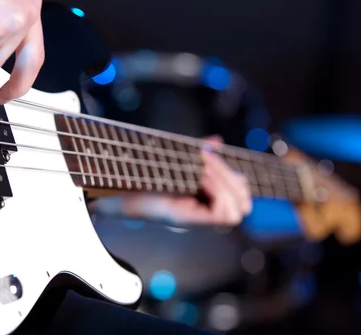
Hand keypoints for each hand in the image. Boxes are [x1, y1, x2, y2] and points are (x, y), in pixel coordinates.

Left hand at [97, 136, 252, 225]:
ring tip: (204, 169)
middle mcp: (202, 212)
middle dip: (232, 178)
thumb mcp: (177, 160)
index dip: (236, 180)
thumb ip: (198, 154)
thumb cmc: (142, 175)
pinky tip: (201, 178)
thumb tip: (217, 141)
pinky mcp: (187, 219)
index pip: (240, 198)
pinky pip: (223, 213)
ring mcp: (196, 218)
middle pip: (243, 204)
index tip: (212, 155)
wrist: (116, 188)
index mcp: (201, 200)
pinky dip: (218, 191)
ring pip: (237, 210)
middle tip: (208, 161)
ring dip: (225, 183)